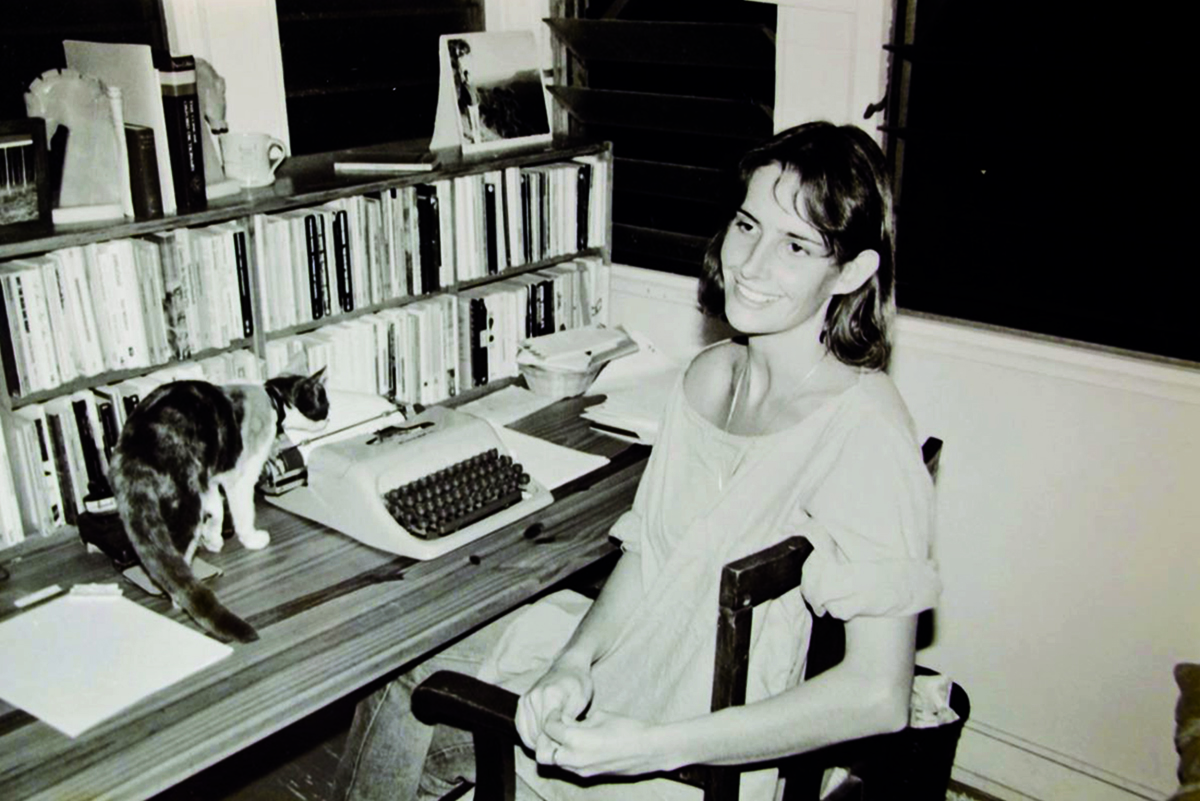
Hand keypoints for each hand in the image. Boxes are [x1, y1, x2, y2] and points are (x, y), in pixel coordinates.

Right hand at [515, 655, 593, 755]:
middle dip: (548, 745)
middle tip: (561, 748)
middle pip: (536, 734)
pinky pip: (521, 728)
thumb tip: (558, 736)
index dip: (556, 743)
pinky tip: (542, 739)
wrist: (568, 666)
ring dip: (538, 743)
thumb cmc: (578, 683)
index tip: (566, 747)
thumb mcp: (581, 699)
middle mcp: (534, 697)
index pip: (547, 731)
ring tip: (553, 743)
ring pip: (527, 733)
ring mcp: (525, 699)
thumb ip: (568, 718)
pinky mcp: (521, 702)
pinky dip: (530, 737)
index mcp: (550, 696)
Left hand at [541, 710, 672, 777]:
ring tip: (568, 735)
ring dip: (556, 749)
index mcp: (575, 740)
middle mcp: (574, 759)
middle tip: (556, 727)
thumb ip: (577, 721)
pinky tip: (579, 744)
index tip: (558, 711)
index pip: (549, 728)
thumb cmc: (627, 727)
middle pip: (543, 753)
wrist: (649, 749)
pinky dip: (567, 756)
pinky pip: (568, 767)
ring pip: (555, 762)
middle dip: (546, 739)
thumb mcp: (599, 716)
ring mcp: (581, 771)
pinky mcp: (588, 776)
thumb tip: (566, 722)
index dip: (552, 716)